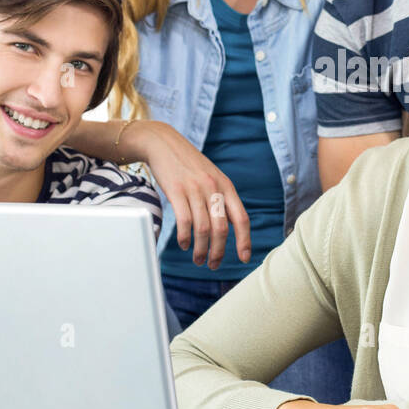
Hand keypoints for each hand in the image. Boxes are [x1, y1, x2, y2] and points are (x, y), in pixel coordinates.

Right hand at [133, 120, 251, 269]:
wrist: (164, 143)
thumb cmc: (188, 165)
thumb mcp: (212, 177)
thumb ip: (222, 198)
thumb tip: (231, 225)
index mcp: (227, 186)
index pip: (241, 218)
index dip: (244, 241)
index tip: (244, 258)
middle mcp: (214, 188)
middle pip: (221, 229)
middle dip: (218, 252)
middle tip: (213, 265)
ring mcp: (195, 189)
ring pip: (203, 229)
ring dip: (200, 250)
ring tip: (198, 259)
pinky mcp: (176, 191)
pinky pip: (184, 221)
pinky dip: (185, 238)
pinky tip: (184, 244)